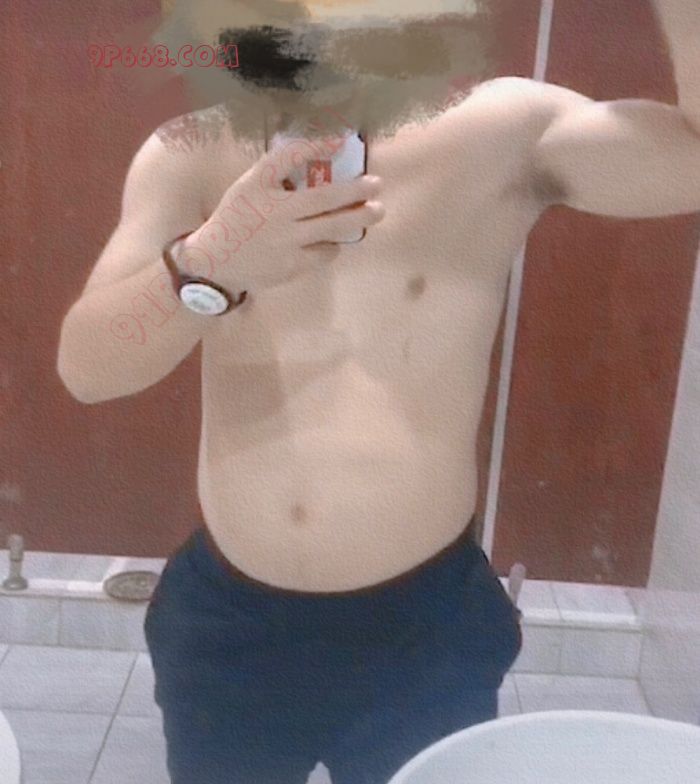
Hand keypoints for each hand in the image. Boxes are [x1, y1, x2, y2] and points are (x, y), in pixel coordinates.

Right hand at [175, 138, 384, 294]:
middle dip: (355, 190)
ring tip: (377, 211)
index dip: (315, 146)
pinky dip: (333, 243)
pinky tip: (336, 238)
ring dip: (358, 218)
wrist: (214, 260)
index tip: (340, 139)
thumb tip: (318, 155)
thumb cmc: (236, 218)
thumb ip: (276, 173)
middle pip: (323, 199)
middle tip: (377, 183)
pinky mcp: (291, 265)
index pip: (288, 158)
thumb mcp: (248, 187)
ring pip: (331, 228)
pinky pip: (323, 252)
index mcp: (259, 187)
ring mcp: (285, 241)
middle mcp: (273, 213)